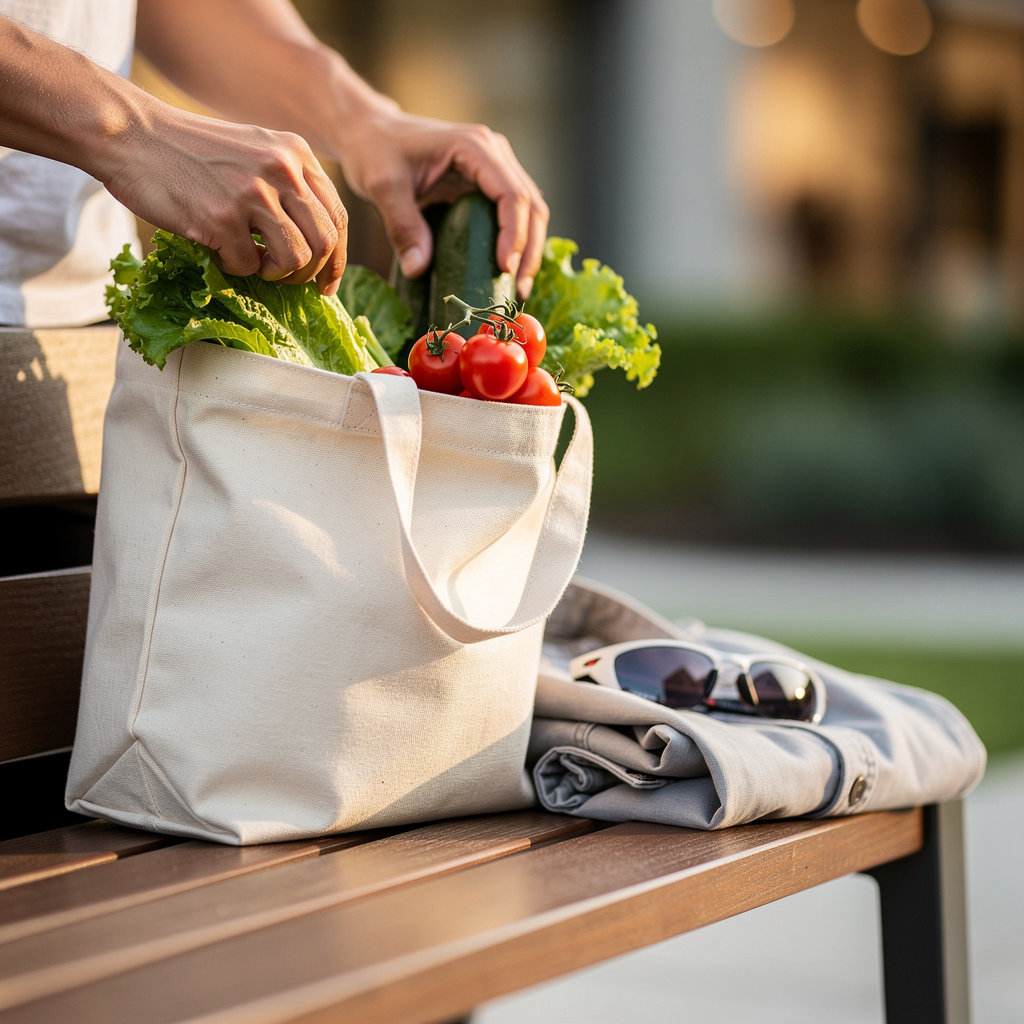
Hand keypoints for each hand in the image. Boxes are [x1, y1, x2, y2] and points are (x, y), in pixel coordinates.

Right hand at [101, 100, 348, 294]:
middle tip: (287, 281)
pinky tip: (220, 251)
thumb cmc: (191, 151)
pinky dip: (236, 268)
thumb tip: (318, 244)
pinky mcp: (222, 217)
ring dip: (277, 275)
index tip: (327, 284)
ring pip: (296, 260)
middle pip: (324, 243)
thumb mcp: (255, 150)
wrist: (131, 134)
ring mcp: (253, 193)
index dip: (337, 259)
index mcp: (296, 155)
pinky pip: (249, 266)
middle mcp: (282, 170)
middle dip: (310, 274)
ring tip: (255, 265)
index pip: (338, 218)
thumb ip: (289, 185)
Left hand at [337, 108, 548, 298]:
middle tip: (517, 290)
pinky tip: (508, 273)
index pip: (511, 193)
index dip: (513, 234)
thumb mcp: (383, 186)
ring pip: (530, 211)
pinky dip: (517, 245)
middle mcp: (494, 154)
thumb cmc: (375, 150)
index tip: (504, 268)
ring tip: (517, 289)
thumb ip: (402, 225)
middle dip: (529, 250)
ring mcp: (495, 168)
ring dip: (529, 251)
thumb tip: (418, 269)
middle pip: (531, 204)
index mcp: (474, 147)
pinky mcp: (489, 185)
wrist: (371, 133)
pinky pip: (514, 215)